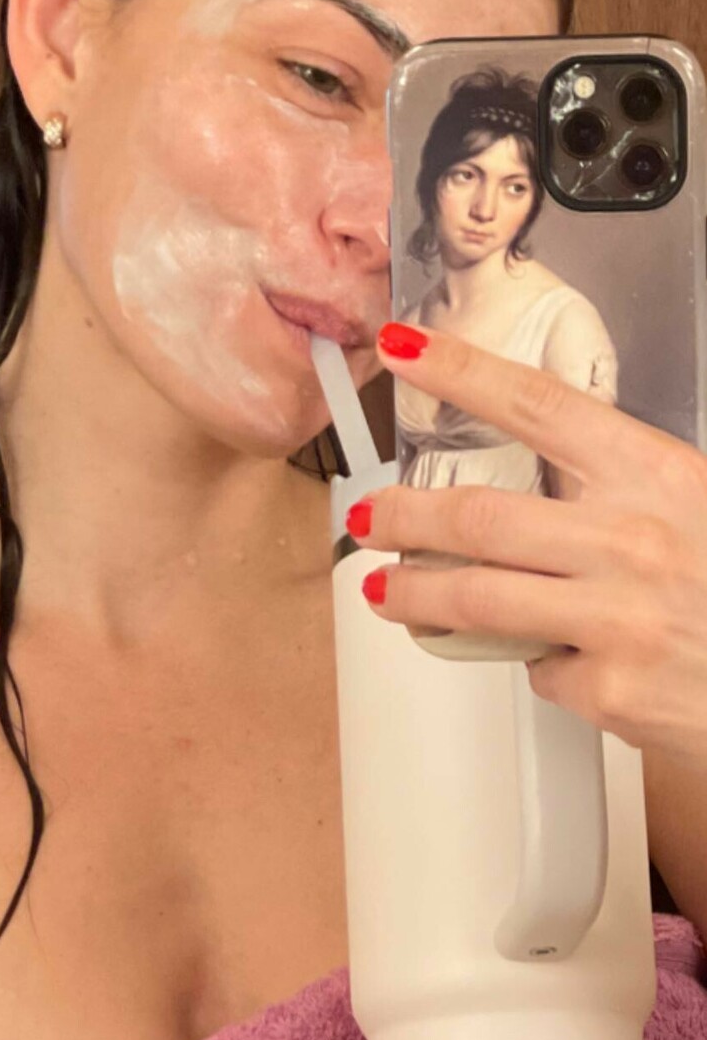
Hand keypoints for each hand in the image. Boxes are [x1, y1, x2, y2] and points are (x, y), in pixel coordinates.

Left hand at [350, 320, 706, 765]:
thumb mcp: (694, 504)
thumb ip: (618, 491)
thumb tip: (538, 483)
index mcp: (655, 475)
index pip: (536, 404)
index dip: (459, 372)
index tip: (403, 349)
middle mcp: (631, 539)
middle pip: (478, 515)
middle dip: (402, 514)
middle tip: (366, 516)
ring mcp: (617, 617)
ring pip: (476, 596)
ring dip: (414, 595)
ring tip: (386, 593)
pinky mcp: (610, 690)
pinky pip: (539, 666)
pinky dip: (538, 659)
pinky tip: (559, 655)